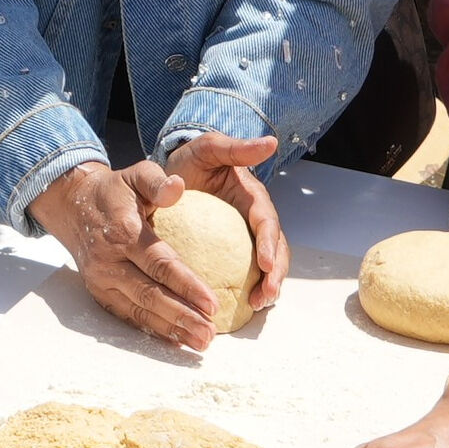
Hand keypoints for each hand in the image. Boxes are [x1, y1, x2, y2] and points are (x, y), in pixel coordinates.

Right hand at [28, 156, 220, 352]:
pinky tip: (175, 340)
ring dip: (170, 330)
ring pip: (138, 311)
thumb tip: (178, 186)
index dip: (187, 285)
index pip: (160, 264)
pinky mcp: (98, 292)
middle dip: (181, 317)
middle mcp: (108, 261)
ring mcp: (101, 280)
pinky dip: (152, 330)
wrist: (72, 205)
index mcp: (123, 232)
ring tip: (200, 342)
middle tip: (210, 334)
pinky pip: (126, 316)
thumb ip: (157, 180)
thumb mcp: (136, 174)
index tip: (212, 303)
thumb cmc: (114, 191)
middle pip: (149, 295)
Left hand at [159, 131, 287, 317]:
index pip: (267, 221)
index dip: (269, 243)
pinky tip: (239, 305)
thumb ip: (236, 147)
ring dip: (267, 286)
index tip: (265, 264)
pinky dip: (247, 288)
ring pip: (266, 265)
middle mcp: (254, 220)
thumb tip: (270, 142)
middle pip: (275, 249)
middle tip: (265, 295)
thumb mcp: (209, 148)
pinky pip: (245, 273)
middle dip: (275, 274)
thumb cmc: (192, 160)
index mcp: (253, 197)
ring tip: (257, 304)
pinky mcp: (232, 252)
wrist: (172, 172)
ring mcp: (245, 238)